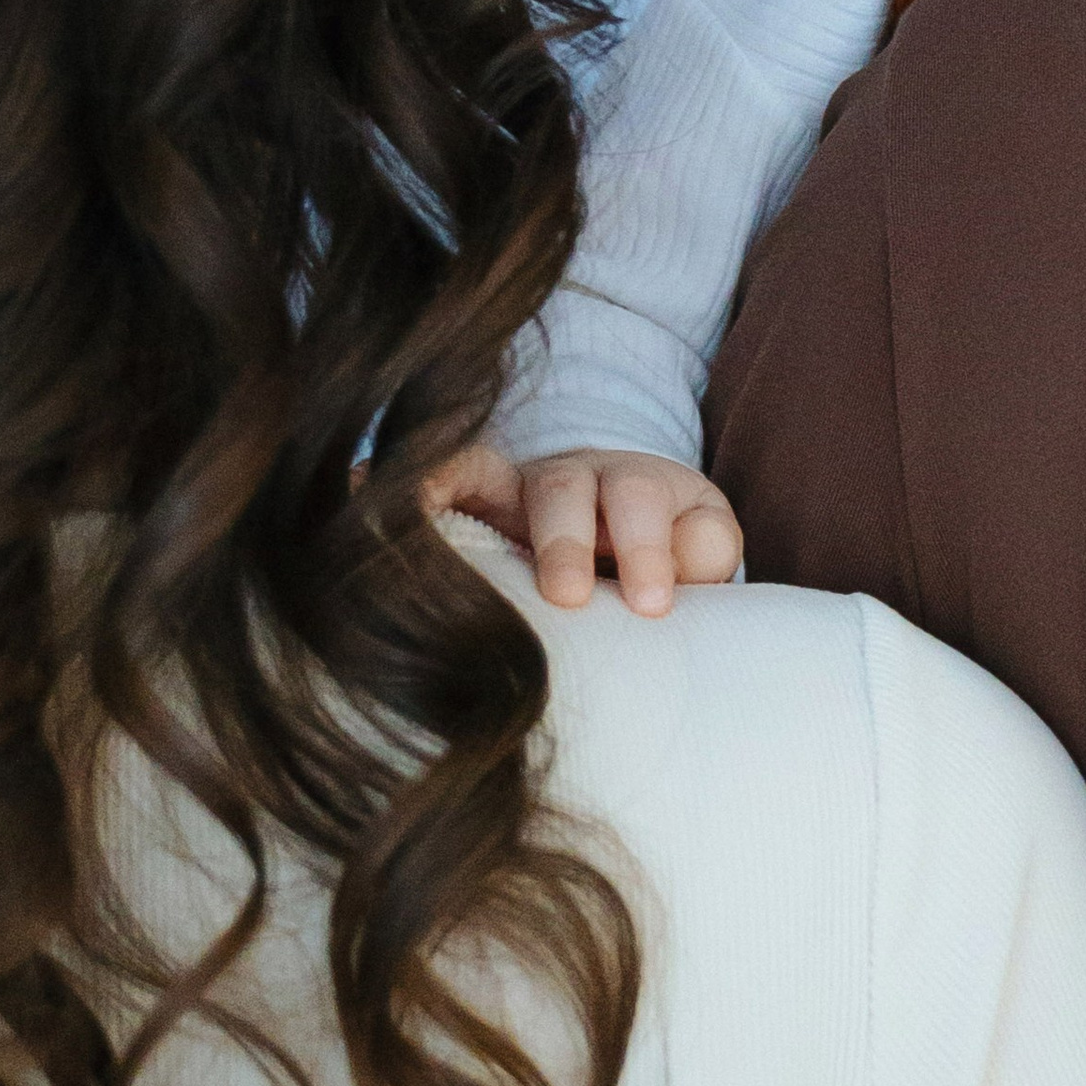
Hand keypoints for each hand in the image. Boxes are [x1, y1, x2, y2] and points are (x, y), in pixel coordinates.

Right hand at [422, 441, 744, 616]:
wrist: (626, 528)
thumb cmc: (668, 549)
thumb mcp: (698, 546)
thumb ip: (705, 549)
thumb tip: (695, 555)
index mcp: (639, 487)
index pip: (641, 503)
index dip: (647, 549)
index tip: (651, 606)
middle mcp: (576, 478)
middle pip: (566, 490)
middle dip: (565, 542)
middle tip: (569, 597)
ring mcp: (519, 490)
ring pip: (498, 487)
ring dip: (485, 527)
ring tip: (470, 576)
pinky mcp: (475, 504)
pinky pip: (445, 483)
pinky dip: (420, 487)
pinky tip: (380, 498)